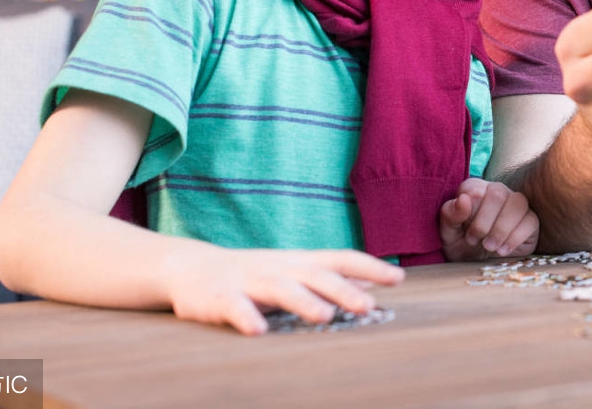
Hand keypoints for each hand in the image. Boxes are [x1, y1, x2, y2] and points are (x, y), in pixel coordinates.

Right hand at [166, 246, 403, 335]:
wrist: (192, 267)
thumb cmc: (255, 274)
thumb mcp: (296, 270)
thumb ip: (333, 276)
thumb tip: (373, 280)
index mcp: (301, 262)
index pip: (341, 259)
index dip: (370, 267)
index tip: (399, 278)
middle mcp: (281, 268)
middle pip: (316, 275)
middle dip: (343, 290)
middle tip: (367, 306)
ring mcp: (250, 281)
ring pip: (280, 288)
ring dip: (303, 302)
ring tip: (323, 317)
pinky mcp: (220, 298)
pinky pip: (235, 307)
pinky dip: (247, 317)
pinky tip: (260, 331)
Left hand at [439, 178, 538, 260]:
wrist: (477, 264)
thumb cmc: (461, 244)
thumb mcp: (448, 234)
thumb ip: (451, 214)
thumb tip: (463, 199)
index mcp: (474, 189)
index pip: (476, 189)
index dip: (471, 212)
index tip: (466, 233)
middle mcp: (497, 192)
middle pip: (498, 193)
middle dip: (485, 222)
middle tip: (475, 241)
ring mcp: (516, 205)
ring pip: (518, 203)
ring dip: (501, 229)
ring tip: (489, 247)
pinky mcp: (530, 221)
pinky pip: (530, 221)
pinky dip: (515, 238)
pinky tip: (502, 250)